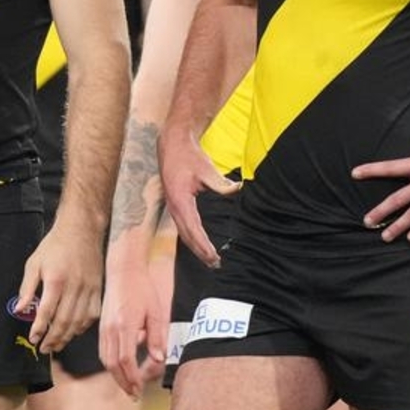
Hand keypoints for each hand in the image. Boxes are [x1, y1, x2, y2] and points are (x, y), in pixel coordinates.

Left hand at [15, 219, 102, 354]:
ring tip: (57, 344)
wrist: (81, 229)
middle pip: (64, 321)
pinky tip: (74, 331)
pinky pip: (92, 315)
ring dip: (67, 336)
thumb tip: (19, 309)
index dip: (39, 329)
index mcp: (56, 280)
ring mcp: (89, 289)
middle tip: (44, 348)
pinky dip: (83, 326)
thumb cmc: (55, 245)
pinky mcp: (98, 289)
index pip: (46, 312)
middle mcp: (74, 287)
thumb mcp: (34, 263)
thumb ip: (27, 288)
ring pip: (79, 321)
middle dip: (53, 338)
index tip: (33, 338)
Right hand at [100, 261, 168, 397]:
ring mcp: (104, 327)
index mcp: (125, 325)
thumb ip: (157, 336)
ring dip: (116, 375)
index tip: (140, 389)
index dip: (132, 377)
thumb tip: (159, 358)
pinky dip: (110, 364)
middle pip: (113, 364)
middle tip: (134, 394)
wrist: (123, 270)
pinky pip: (103, 351)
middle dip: (123, 382)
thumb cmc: (142, 288)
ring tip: (128, 385)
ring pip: (106, 359)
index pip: (126, 359)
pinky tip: (120, 369)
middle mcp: (111, 329)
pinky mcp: (101, 326)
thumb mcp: (155, 311)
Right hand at [160, 133, 238, 266]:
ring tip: (208, 260)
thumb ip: (220, 183)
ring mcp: (173, 206)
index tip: (213, 257)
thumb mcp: (206, 168)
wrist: (172, 145)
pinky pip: (182, 226)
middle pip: (186, 236)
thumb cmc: (189, 157)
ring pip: (183, 233)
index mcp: (180, 201)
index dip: (203, 245)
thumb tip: (238, 189)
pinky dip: (191, 237)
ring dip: (195, 247)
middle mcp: (174, 207)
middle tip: (214, 264)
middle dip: (200, 252)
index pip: (193, 229)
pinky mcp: (175, 204)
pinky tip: (199, 242)